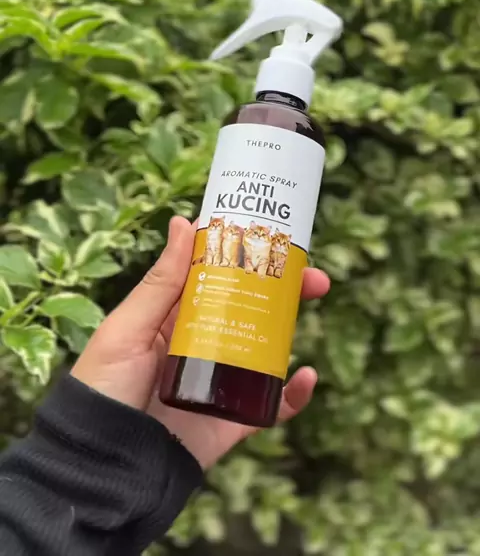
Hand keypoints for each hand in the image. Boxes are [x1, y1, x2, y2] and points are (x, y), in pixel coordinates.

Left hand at [71, 216, 329, 468]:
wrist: (103, 467)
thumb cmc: (103, 390)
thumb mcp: (126, 329)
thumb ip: (160, 283)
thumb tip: (184, 223)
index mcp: (173, 316)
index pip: (217, 277)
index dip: (246, 256)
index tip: (276, 236)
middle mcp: (201, 342)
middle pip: (251, 306)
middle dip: (284, 287)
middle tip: (313, 275)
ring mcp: (220, 380)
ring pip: (267, 346)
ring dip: (294, 324)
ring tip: (315, 300)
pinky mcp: (232, 420)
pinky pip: (271, 406)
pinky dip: (293, 393)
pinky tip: (305, 376)